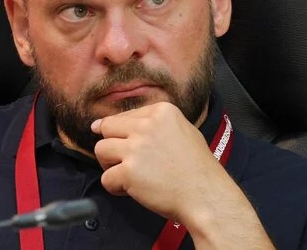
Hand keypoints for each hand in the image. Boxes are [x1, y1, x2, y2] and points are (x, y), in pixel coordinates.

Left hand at [91, 102, 230, 222]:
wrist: (206, 196)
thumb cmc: (197, 169)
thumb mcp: (183, 130)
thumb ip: (154, 124)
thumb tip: (110, 123)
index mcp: (161, 112)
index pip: (124, 115)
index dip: (124, 135)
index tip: (135, 148)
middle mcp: (147, 125)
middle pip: (107, 128)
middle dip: (112, 146)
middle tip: (127, 162)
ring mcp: (137, 148)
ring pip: (101, 149)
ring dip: (110, 164)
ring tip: (128, 175)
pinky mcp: (129, 171)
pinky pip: (106, 178)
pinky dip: (115, 187)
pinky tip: (131, 190)